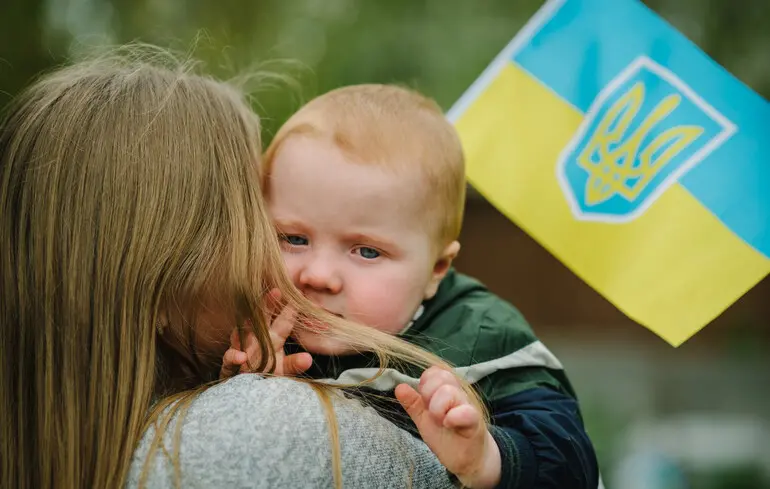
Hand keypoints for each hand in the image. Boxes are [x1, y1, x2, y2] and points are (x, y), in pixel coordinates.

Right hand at [220, 290, 312, 377]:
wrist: (245, 390)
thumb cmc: (266, 375)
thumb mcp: (282, 371)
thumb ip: (293, 364)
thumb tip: (308, 359)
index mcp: (273, 338)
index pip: (283, 321)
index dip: (289, 309)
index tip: (298, 294)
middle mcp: (257, 340)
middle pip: (260, 319)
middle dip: (267, 306)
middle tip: (276, 291)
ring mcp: (242, 349)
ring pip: (240, 333)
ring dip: (245, 326)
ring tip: (252, 317)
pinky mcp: (230, 364)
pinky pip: (230, 358)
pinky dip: (234, 356)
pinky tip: (241, 357)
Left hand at [395, 367, 500, 488]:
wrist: (468, 458)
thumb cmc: (446, 436)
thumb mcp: (424, 419)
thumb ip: (413, 403)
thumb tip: (399, 387)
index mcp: (445, 390)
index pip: (434, 372)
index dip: (425, 384)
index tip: (426, 402)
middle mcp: (458, 394)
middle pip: (442, 376)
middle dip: (429, 394)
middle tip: (432, 413)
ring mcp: (467, 406)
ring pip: (449, 391)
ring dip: (438, 408)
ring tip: (441, 422)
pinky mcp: (474, 422)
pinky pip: (466, 411)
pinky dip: (453, 416)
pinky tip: (448, 424)